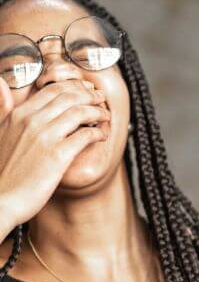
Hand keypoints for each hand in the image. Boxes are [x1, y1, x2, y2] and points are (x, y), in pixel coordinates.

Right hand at [0, 77, 108, 236]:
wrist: (2, 198)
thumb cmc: (4, 170)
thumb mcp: (0, 132)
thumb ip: (4, 108)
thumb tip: (0, 83)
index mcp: (18, 114)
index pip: (52, 90)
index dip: (74, 87)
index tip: (86, 90)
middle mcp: (31, 121)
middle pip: (68, 97)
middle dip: (89, 95)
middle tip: (100, 98)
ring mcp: (45, 137)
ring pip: (79, 112)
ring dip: (97, 111)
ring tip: (105, 115)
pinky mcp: (58, 155)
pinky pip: (85, 135)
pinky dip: (98, 132)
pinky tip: (102, 135)